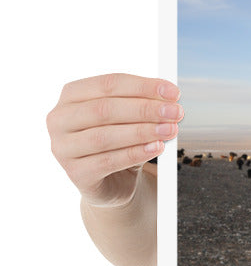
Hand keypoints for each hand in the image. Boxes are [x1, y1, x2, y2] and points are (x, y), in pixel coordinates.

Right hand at [47, 74, 182, 208]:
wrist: (112, 180)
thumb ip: (142, 105)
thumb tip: (169, 98)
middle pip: (104, 109)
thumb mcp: (129, 118)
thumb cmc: (119, 141)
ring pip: (104, 136)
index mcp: (71, 96)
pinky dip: (135, 153)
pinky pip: (108, 161)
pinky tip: (156, 148)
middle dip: (145, 109)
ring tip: (170, 130)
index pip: (108, 84)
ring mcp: (63, 148)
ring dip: (142, 131)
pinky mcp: (75, 173)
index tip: (172, 92)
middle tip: (175, 112)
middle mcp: (59, 120)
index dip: (143, 86)